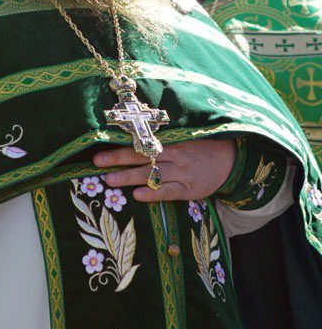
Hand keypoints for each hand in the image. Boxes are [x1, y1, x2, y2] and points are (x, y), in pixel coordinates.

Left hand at [92, 139, 235, 202]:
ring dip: (129, 177)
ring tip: (109, 180)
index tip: (101, 145)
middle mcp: (175, 154)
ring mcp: (182, 172)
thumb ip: (160, 136)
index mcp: (171, 139)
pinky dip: (153, 193)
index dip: (121, 143)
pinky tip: (138, 195)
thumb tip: (130, 133)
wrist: (231, 160)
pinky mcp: (188, 189)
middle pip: (142, 156)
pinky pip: (168, 191)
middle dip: (118, 159)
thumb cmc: (199, 146)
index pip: (141, 141)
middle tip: (97, 162)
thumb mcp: (183, 135)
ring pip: (151, 174)